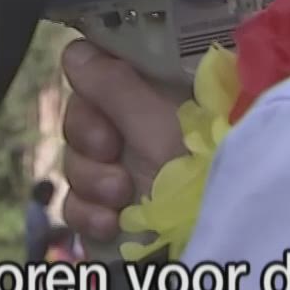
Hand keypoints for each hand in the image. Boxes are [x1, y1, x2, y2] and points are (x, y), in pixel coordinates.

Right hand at [59, 39, 187, 241]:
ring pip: (76, 160)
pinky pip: (76, 202)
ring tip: (120, 195)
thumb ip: (116, 86)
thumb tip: (78, 51)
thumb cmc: (198, 172)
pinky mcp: (114, 209)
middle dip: (89, 138)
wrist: (213, 238)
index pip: (103, 69)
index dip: (91, 83)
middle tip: (109, 150)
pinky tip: (108, 223)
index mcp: (158, 94)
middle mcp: (140, 127)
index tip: (98, 100)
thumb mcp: (158, 126)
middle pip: (81, 115)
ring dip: (90, 179)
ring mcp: (126, 169)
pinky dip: (87, 213)